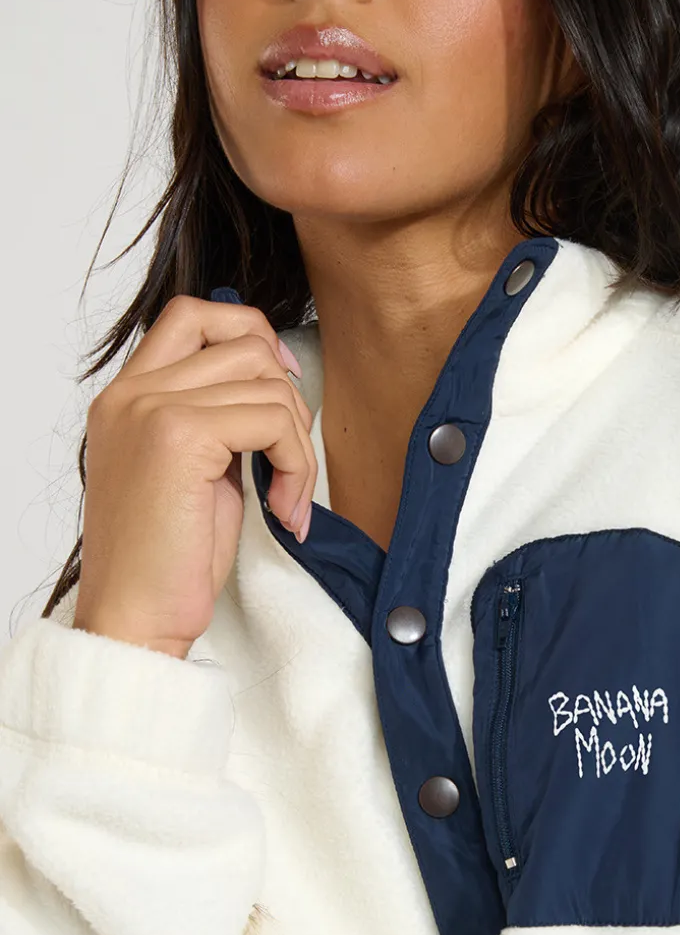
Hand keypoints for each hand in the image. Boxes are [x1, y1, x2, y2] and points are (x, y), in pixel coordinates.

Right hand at [74, 294, 316, 659]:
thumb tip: (276, 385)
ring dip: (298, 444)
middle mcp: (131, 392)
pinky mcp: (179, 435)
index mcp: (126, 396)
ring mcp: (150, 407)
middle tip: (289, 465)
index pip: (192, 315)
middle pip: (242, 340)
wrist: (135, 619)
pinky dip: (297, 465)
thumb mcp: (194, 474)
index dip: (250, 335)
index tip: (284, 387)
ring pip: (267, 382)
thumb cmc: (167, 562)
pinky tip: (285, 510)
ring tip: (287, 498)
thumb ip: (217, 422)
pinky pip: (273, 419)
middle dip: (289, 401)